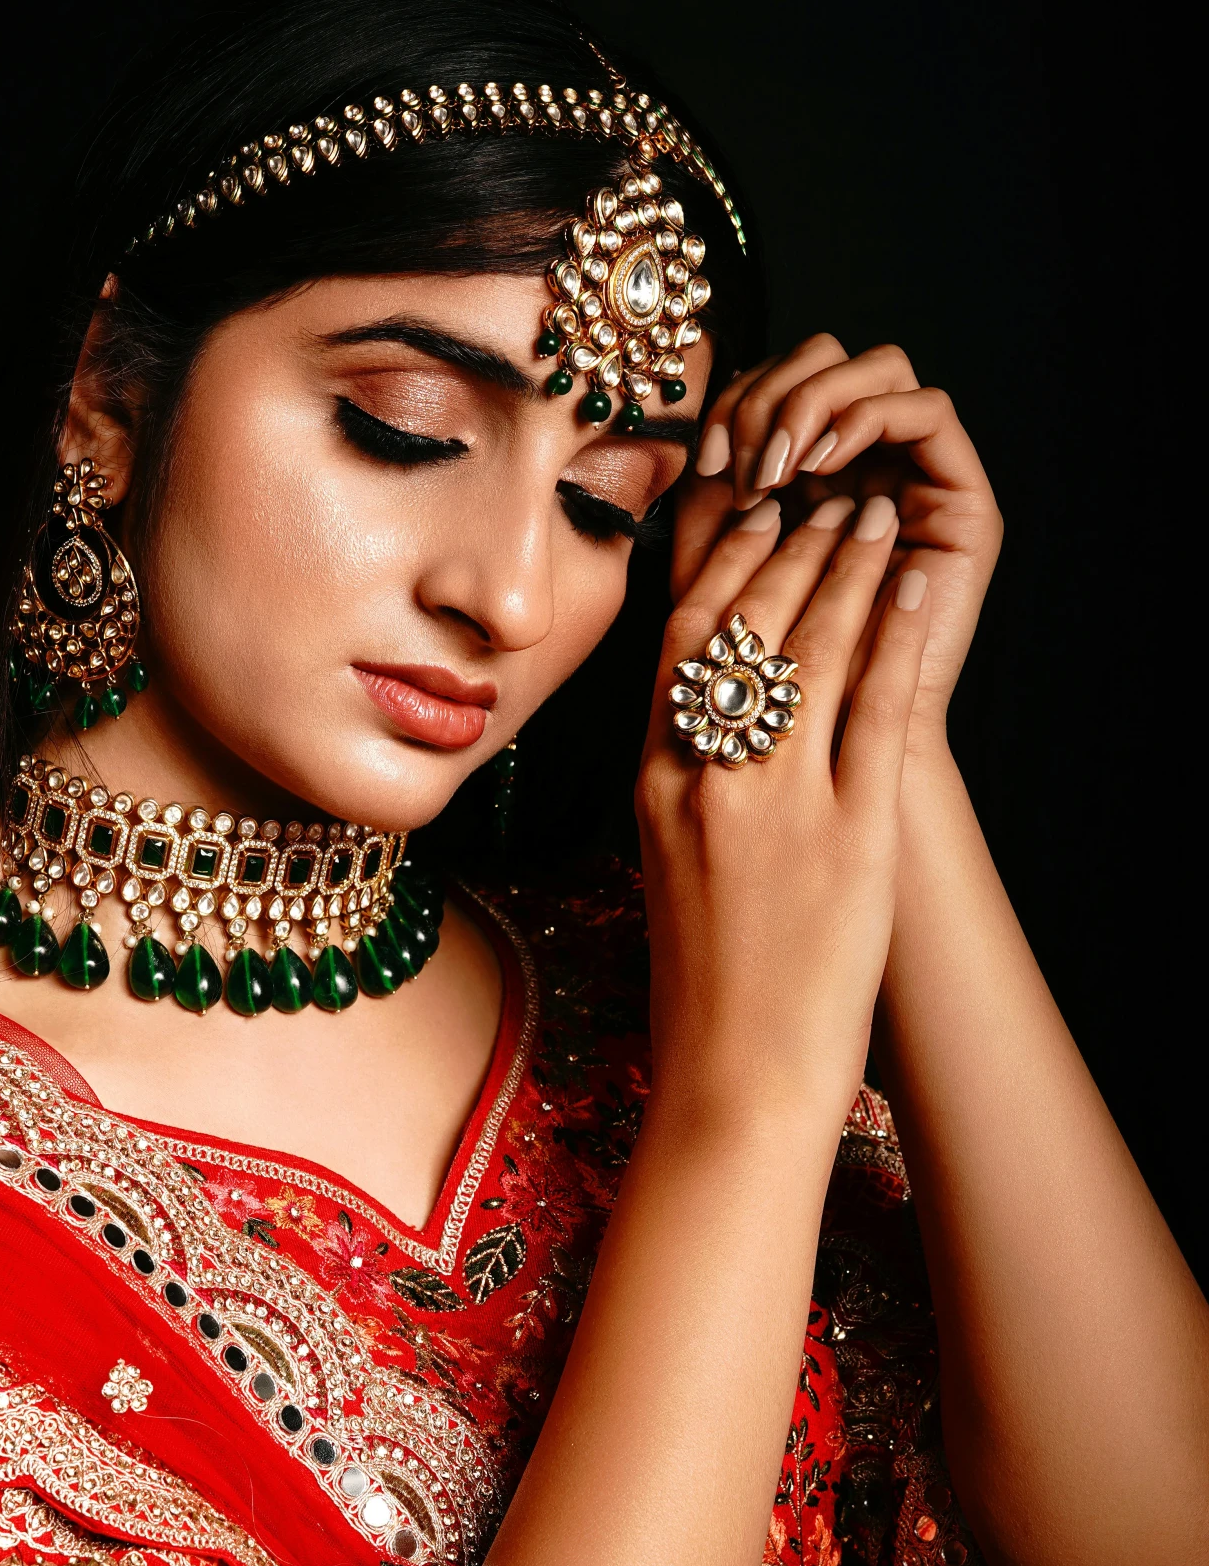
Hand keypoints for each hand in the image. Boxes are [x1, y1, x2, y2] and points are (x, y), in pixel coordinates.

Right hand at [638, 485, 928, 1133]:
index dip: (721, 568)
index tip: (751, 520)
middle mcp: (708, 782)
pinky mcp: (846, 835)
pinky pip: (873, 715)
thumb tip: (703, 731)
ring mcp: (778, 805)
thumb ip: (682, 792)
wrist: (736, 1073)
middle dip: (788, 548)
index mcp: (656, 788)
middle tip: (821, 492)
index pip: (681, 646)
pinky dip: (893, 642)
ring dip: (845, 572)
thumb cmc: (703, 987)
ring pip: (810, 655)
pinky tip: (909, 591)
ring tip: (868, 517)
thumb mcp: (666, 872)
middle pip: (745, 631)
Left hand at [673, 336, 1000, 737]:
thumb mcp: (714, 582)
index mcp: (811, 471)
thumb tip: (697, 431)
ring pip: (881, 367)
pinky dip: (866, 419)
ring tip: (779, 469)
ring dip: (815, 404)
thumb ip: (705, 510)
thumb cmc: (771, 679)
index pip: (780, 379)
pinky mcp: (963, 498)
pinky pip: (928, 411)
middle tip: (743, 465)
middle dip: (772, 396)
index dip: (738, 402)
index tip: (706, 463)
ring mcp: (919, 474)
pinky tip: (821, 466)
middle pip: (830, 356)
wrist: (832, 748)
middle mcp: (870, 461)